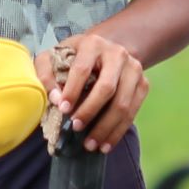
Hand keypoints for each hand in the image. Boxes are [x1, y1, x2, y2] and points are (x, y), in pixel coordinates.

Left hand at [47, 30, 148, 152]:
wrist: (105, 52)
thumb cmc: (73, 58)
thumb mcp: (53, 57)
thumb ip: (45, 74)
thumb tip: (55, 99)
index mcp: (93, 44)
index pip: (82, 69)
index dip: (72, 91)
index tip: (62, 110)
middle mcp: (118, 53)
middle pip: (107, 87)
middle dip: (90, 111)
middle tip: (76, 128)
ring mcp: (134, 69)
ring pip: (123, 103)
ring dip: (106, 128)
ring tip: (90, 145)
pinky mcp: (143, 84)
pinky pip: (133, 112)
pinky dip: (118, 131)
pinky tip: (105, 144)